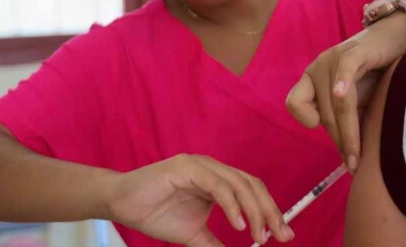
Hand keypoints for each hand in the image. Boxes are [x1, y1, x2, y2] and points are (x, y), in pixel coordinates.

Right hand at [106, 154, 293, 246]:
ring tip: (260, 235)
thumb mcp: (193, 235)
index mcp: (219, 181)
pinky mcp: (186, 167)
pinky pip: (216, 184)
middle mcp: (214, 169)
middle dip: (269, 212)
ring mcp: (201, 165)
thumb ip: (214, 244)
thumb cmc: (156, 213)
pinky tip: (237, 223)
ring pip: (238, 184)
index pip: (253, 192)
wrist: (121, 204)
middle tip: (280, 236)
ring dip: (254, 210)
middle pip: (252, 186)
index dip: (270, 211)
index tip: (284, 234)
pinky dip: (231, 204)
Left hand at [286, 12, 405, 171]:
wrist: (396, 38)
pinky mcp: (353, 52)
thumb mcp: (357, 100)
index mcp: (312, 79)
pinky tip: (345, 97)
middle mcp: (317, 68)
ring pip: (335, 104)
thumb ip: (346, 119)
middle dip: (339, 141)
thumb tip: (348, 159)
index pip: (295, 104)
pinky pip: (344, 74)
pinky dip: (343, 88)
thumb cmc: (376, 73)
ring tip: (357, 156)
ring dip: (347, 132)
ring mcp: (333, 59)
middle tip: (354, 162)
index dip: (309, 121)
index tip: (331, 136)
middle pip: (323, 113)